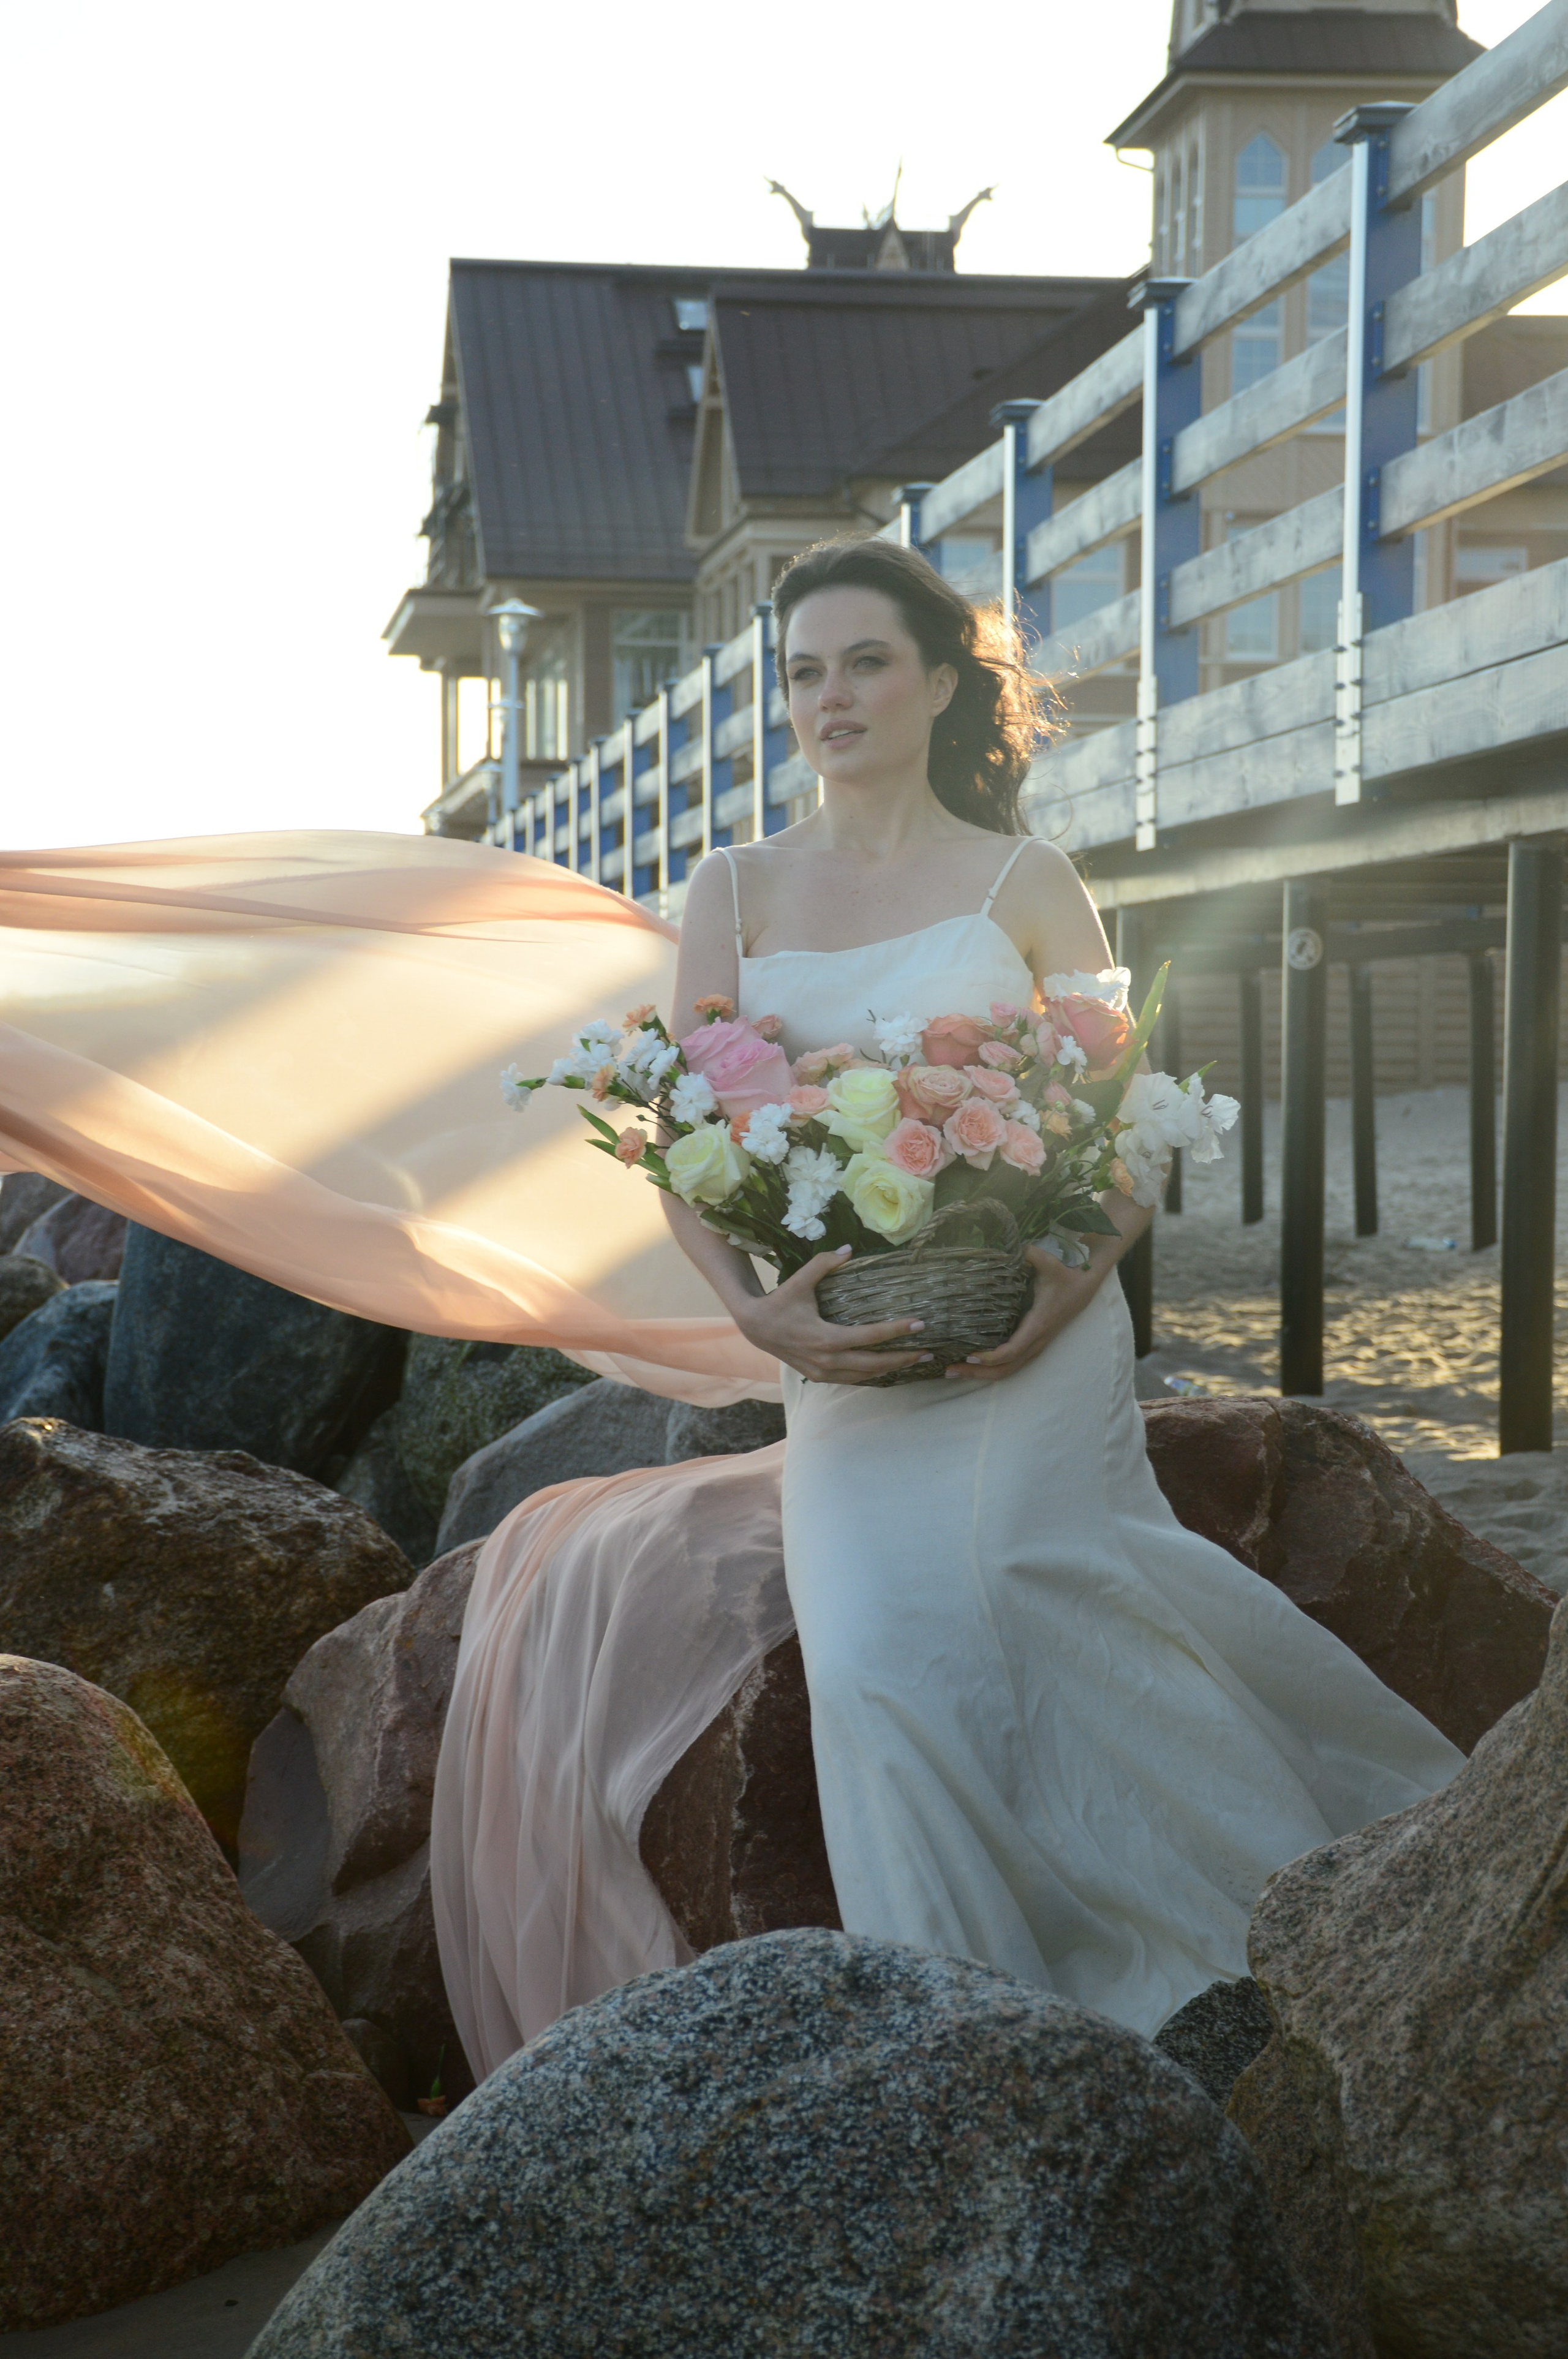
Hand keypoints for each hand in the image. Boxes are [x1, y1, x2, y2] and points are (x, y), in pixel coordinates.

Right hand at [735, 1247, 930, 1385]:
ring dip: (891, 1369)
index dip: (896, 1330)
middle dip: (903, 1358)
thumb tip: (848, 1248)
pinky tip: (889, 1367)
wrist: (756, 1328)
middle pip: (874, 1364)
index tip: (919, 1324)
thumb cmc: (780, 1302)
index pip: (870, 1337)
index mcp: (826, 1338)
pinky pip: (853, 1378)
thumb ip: (824, 1264)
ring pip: (865, 1375)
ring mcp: (823, 1372)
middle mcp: (827, 1360)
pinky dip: (873, 1374)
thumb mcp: (799, 1281)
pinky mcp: (819, 1376)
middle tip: (928, 1351)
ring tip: (916, 1360)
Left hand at [944, 1243, 1095, 1383]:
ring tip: (955, 1371)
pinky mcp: (1033, 1343)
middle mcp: (1036, 1341)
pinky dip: (992, 1368)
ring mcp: (1036, 1345)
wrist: (1085, 1286)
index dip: (991, 1357)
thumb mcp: (1050, 1263)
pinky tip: (973, 1363)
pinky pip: (1012, 1363)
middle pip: (1006, 1369)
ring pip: (1009, 1370)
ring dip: (983, 1374)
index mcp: (1038, 1325)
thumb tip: (1012, 1246)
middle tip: (950, 1370)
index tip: (970, 1355)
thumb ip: (1031, 1254)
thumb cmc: (1066, 1276)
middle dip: (978, 1372)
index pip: (1012, 1350)